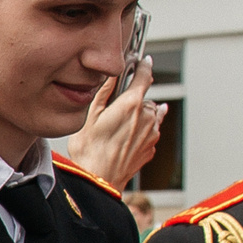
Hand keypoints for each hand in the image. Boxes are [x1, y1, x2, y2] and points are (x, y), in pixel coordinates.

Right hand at [65, 58, 165, 188]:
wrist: (99, 180)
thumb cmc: (91, 151)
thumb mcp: (90, 115)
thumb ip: (104, 92)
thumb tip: (110, 75)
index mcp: (132, 104)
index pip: (144, 76)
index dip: (143, 66)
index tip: (143, 62)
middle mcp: (147, 117)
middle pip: (146, 98)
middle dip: (135, 97)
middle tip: (117, 104)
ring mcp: (151, 134)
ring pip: (151, 115)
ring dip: (140, 114)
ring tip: (123, 121)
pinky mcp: (150, 148)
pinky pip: (150, 132)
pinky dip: (142, 130)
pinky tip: (126, 135)